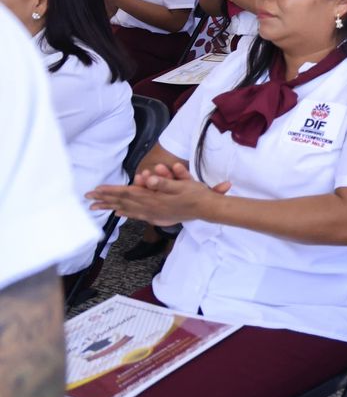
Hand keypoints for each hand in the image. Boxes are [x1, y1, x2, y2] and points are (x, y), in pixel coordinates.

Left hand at [87, 163, 227, 226]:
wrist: (207, 209)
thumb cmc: (196, 194)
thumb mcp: (182, 184)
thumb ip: (164, 181)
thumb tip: (149, 178)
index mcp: (154, 199)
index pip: (128, 193)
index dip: (111, 191)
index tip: (96, 189)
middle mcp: (150, 208)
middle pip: (123, 203)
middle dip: (105, 199)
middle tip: (88, 198)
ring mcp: (153, 214)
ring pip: (127, 210)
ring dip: (112, 207)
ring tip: (97, 206)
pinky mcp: (157, 217)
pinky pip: (136, 215)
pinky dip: (125, 213)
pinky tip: (119, 213)